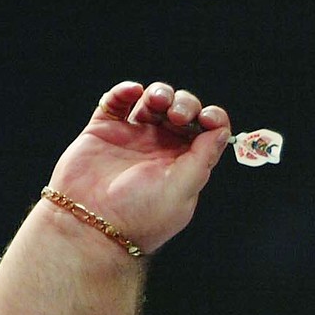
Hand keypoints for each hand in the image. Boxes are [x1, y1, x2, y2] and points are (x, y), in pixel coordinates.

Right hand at [45, 80, 233, 254]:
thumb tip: (222, 131)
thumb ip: (203, 158)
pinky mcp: (104, 131)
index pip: (207, 133)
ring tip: (155, 101)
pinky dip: (125, 91)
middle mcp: (160, 149)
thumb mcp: (182, 189)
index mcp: (185, 165)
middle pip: (183, 112)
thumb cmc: (139, 215)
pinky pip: (117, 102)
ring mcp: (132, 138)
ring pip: (152, 102)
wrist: (91, 224)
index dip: (212, 119)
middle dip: (185, 104)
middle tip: (177, 116)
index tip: (207, 118)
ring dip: (159, 93)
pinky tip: (133, 92)